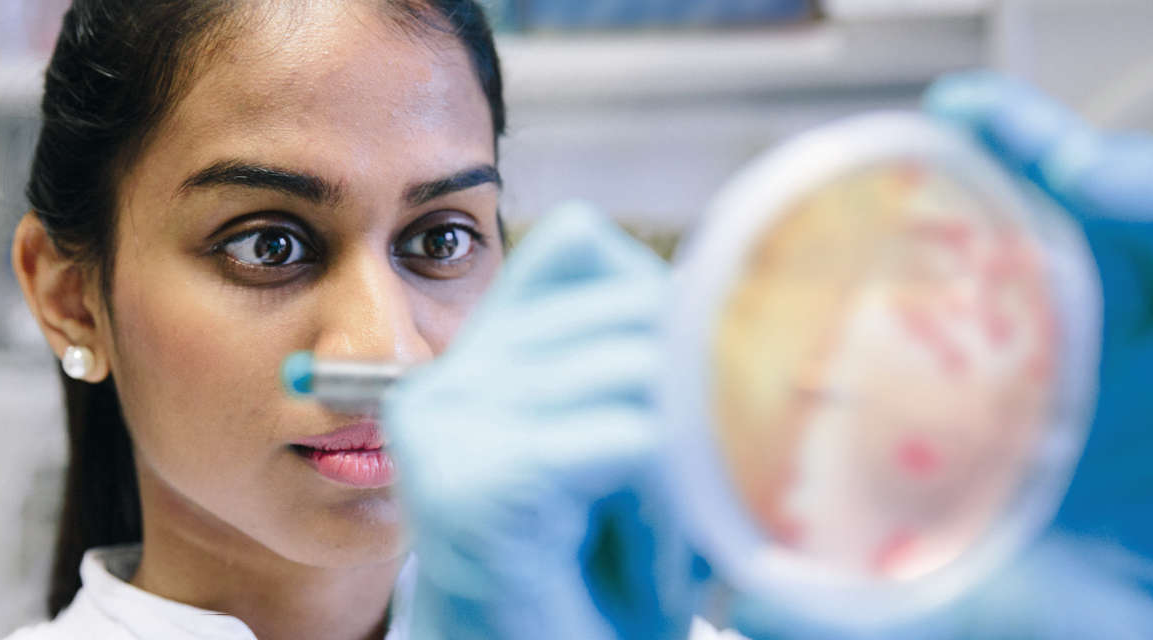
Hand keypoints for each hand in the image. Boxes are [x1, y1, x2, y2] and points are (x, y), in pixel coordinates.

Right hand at [384, 204, 706, 639]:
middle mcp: (440, 379)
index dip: (658, 310)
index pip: (579, 245)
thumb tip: (712, 281)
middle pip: (627, 308)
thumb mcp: (615, 436)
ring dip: (690, 471)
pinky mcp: (478, 485)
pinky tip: (647, 569)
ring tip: (667, 552)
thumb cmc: (590, 583)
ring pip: (642, 373)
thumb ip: (627, 346)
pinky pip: (634, 441)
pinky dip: (671, 511)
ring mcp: (447, 428)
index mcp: (468, 353)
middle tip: (696, 504)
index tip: (688, 403)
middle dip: (692, 398)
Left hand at [733, 71, 1152, 638]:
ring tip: (1074, 163)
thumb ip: (877, 609)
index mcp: (1044, 402)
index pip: (992, 283)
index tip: (894, 169)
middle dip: (1028, 158)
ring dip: (1118, 176)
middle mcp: (1126, 360)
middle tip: (971, 121)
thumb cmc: (1125, 633)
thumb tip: (753, 603)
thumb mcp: (989, 619)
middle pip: (1078, 225)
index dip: (948, 217)